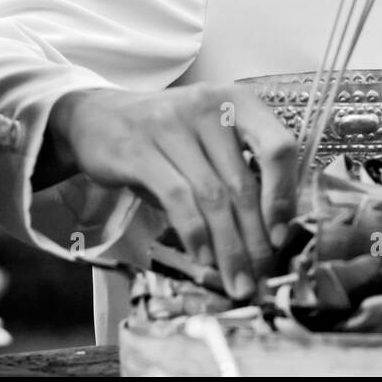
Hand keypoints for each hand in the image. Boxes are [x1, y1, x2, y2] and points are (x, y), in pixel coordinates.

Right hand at [46, 82, 296, 299]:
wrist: (97, 117)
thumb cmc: (167, 134)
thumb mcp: (209, 138)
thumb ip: (237, 170)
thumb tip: (270, 232)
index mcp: (238, 101)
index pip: (278, 147)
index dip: (283, 196)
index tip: (281, 237)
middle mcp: (209, 106)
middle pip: (242, 182)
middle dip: (254, 238)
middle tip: (261, 276)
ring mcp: (172, 124)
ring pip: (212, 196)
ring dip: (228, 247)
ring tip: (236, 280)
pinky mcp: (140, 148)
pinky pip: (177, 198)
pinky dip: (194, 233)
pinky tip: (203, 258)